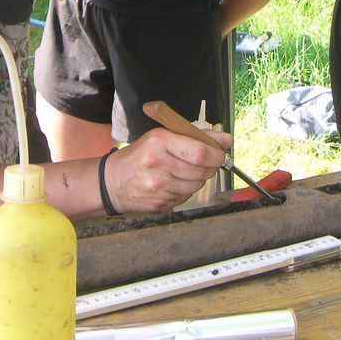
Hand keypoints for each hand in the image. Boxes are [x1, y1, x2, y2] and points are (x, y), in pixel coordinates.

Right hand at [103, 128, 230, 213]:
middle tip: (205, 162)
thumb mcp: (163, 136)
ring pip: (196, 186)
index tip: (221, 154)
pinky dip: (185, 190)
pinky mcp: (160, 204)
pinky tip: (173, 183)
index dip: (216, 155)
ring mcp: (159, 187)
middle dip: (210, 167)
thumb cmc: (140, 155)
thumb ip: (197, 136)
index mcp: (159, 142)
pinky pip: (185, 197)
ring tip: (183, 172)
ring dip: (197, 179)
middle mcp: (158, 165)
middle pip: (201, 171)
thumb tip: (226, 140)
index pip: (199, 152)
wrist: (113, 181)